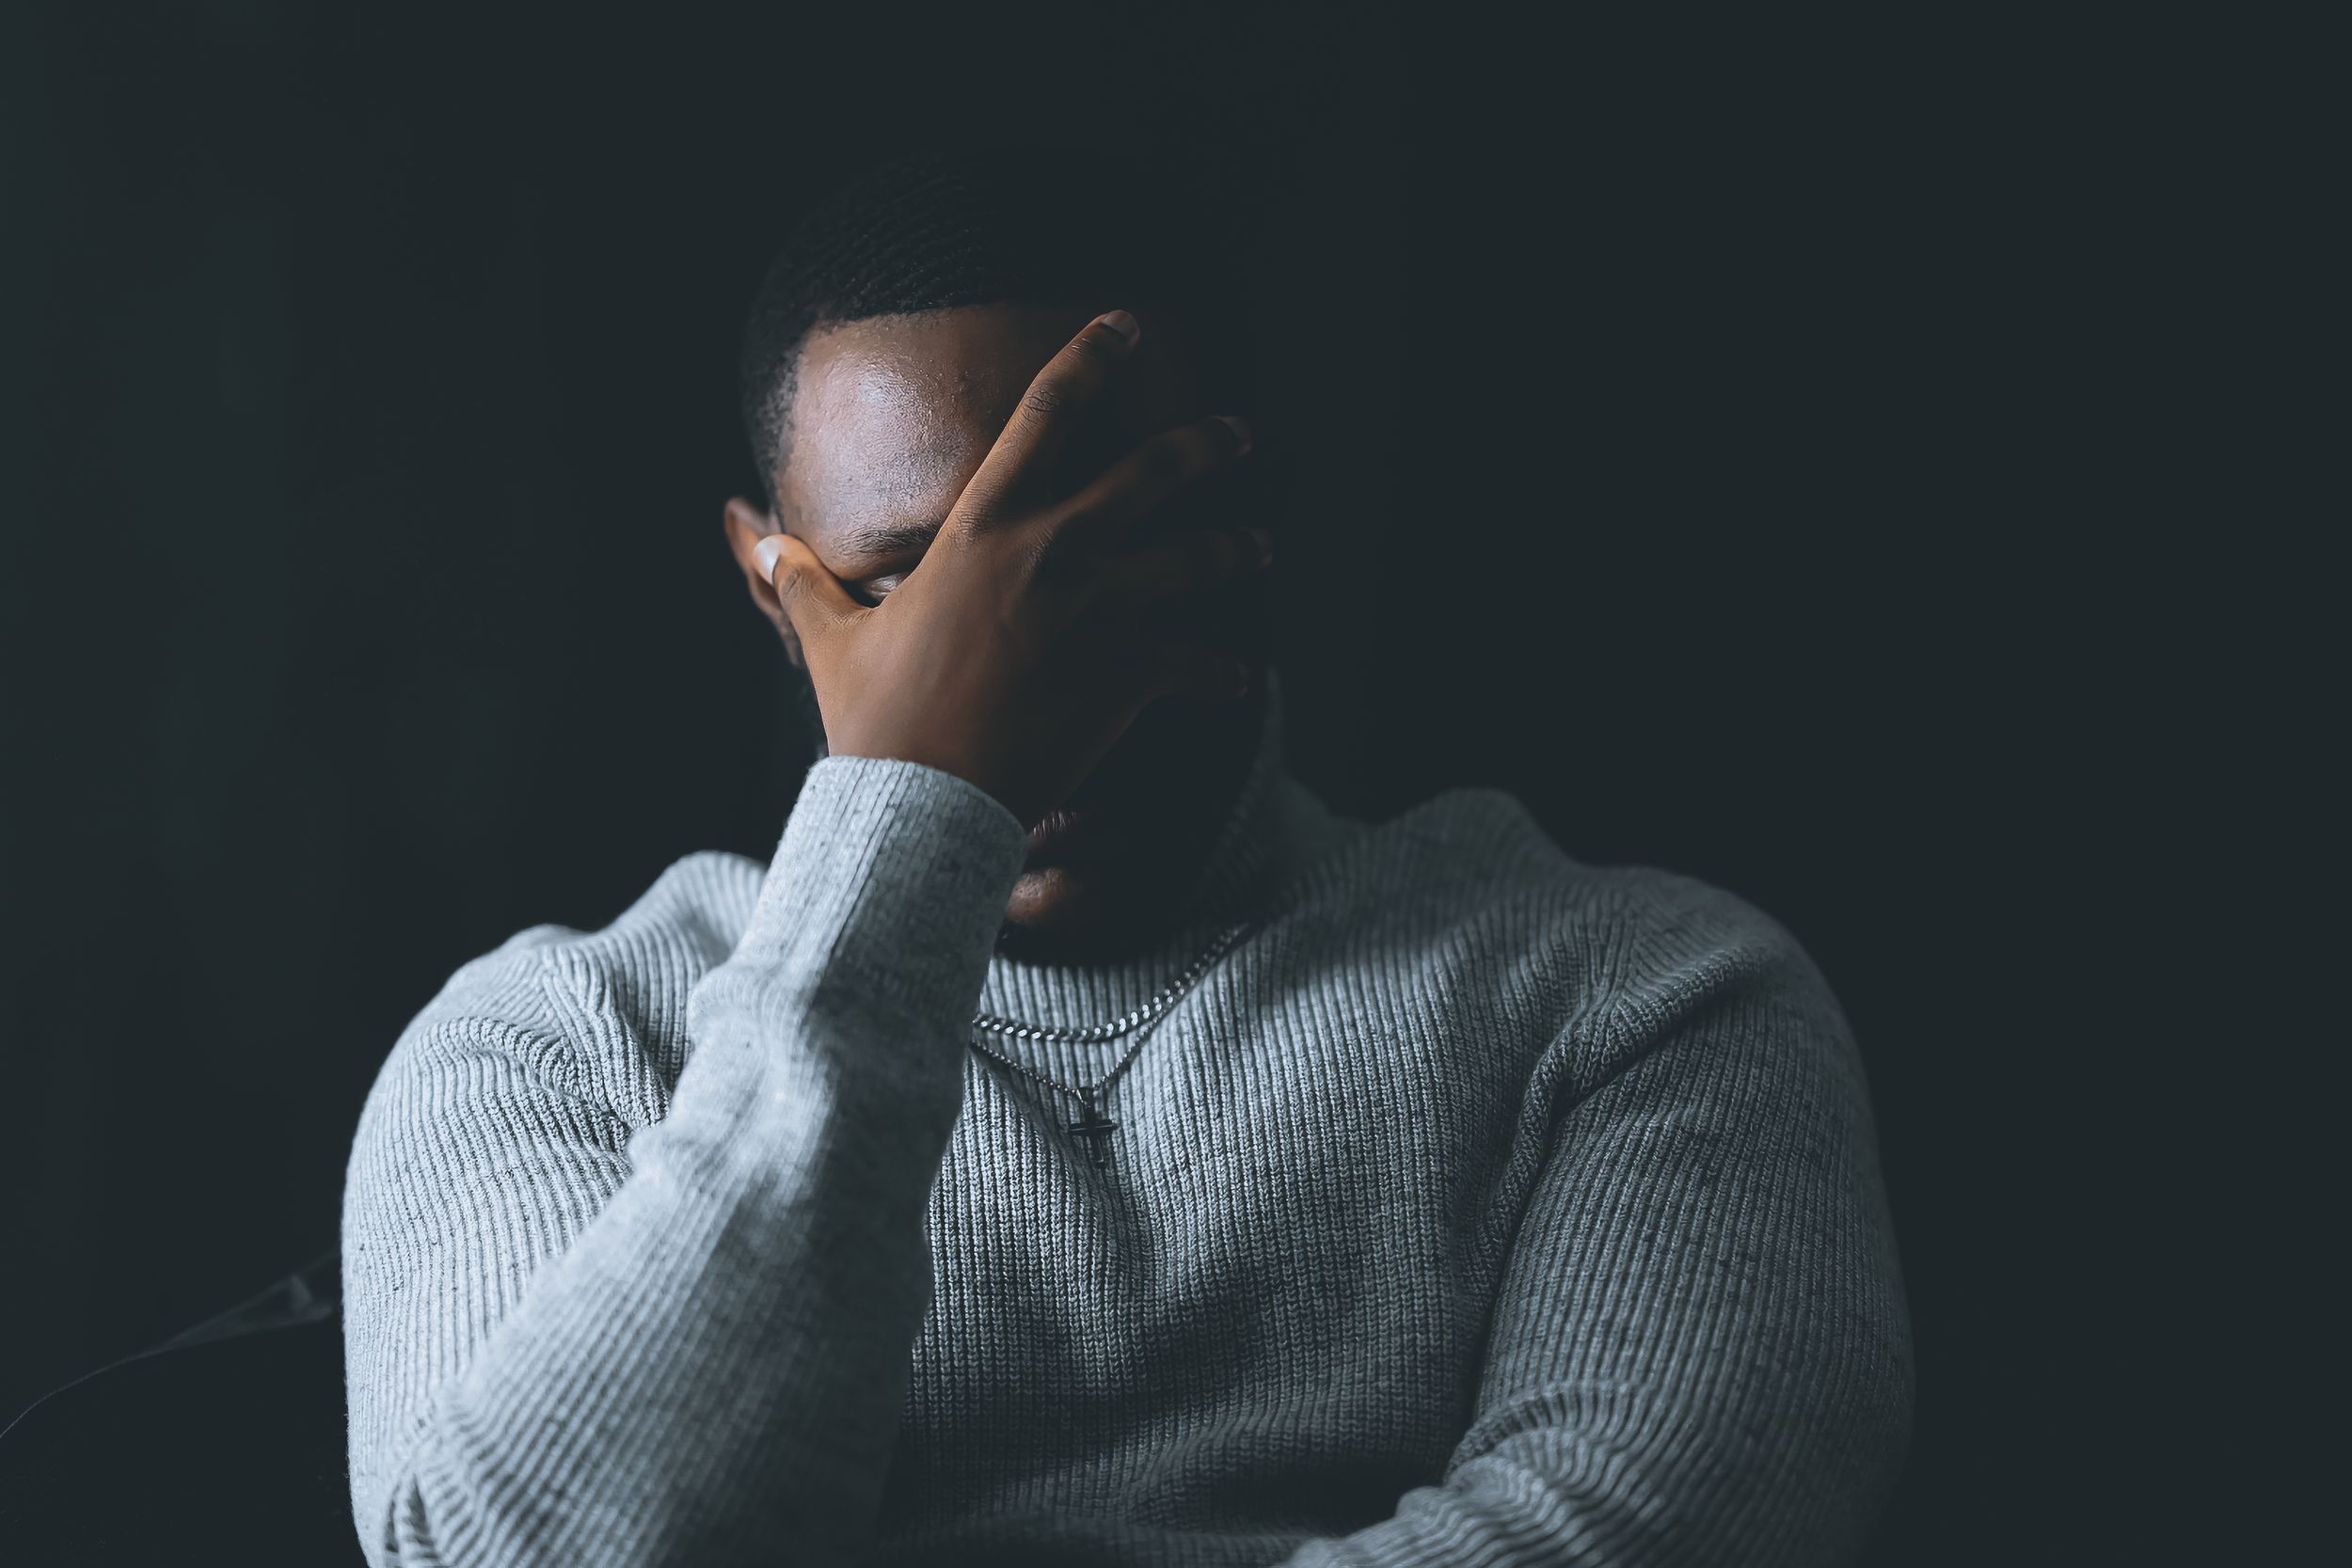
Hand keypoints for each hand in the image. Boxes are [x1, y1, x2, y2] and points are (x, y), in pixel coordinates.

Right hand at [753, 309, 1272, 831]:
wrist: (922, 799)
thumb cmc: (875, 717)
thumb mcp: (830, 636)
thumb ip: (801, 578)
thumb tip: (753, 538)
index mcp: (983, 527)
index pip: (1044, 412)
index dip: (1090, 357)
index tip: (1124, 325)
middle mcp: (1052, 552)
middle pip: (1152, 472)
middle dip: (1206, 443)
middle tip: (1240, 432)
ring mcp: (1098, 611)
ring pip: (1194, 559)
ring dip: (1234, 548)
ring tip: (1258, 545)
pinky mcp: (1128, 674)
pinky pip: (1197, 663)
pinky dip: (1219, 673)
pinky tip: (1236, 681)